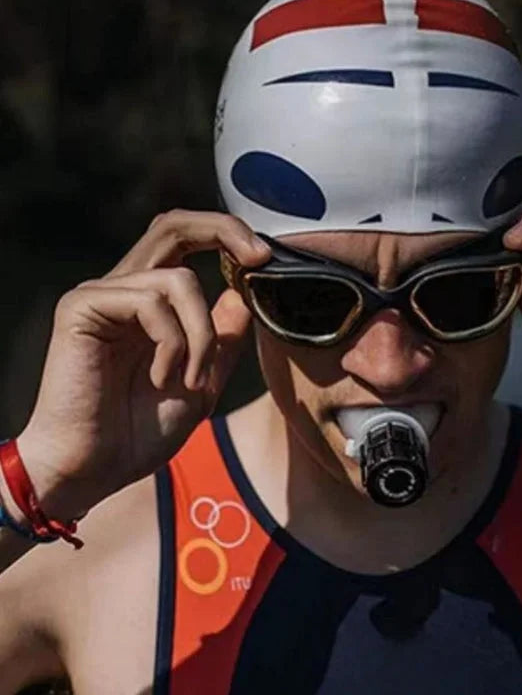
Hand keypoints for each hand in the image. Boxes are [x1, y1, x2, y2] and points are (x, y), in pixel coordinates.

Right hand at [17, 210, 270, 516]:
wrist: (94, 468)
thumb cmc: (140, 431)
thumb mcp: (202, 381)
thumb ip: (221, 339)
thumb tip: (242, 297)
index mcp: (149, 301)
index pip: (185, 241)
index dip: (226, 234)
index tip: (266, 257)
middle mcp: (124, 288)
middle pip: (174, 225)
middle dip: (225, 232)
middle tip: (260, 258)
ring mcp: (101, 295)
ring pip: (179, 280)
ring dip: (201, 336)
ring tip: (188, 381)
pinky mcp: (82, 307)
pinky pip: (151, 302)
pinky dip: (173, 343)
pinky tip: (161, 379)